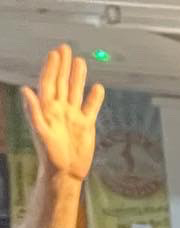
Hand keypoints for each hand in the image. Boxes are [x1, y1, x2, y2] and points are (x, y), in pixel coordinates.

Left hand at [22, 46, 103, 183]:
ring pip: (76, 91)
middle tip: (65, 48)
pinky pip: (91, 108)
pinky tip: (98, 88)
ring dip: (78, 77)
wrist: (66, 172)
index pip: (49, 83)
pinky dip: (95, 98)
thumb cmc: (50, 155)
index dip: (51, 68)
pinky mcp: (86, 125)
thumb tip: (25, 90)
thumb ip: (33, 111)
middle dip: (63, 65)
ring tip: (80, 62)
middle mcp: (60, 108)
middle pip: (62, 82)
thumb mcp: (40, 132)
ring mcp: (73, 116)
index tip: (55, 53)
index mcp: (47, 108)